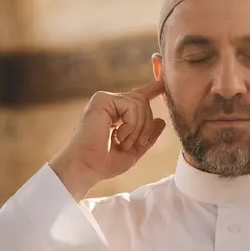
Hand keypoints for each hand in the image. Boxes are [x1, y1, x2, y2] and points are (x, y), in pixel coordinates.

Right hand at [50, 80, 167, 199]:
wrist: (86, 168)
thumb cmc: (104, 163)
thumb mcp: (133, 151)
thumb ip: (148, 136)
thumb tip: (162, 120)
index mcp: (116, 114)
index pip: (138, 98)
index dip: (152, 89)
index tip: (163, 82)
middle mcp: (110, 104)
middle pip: (144, 102)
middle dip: (145, 126)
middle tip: (132, 144)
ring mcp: (105, 100)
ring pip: (141, 103)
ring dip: (137, 128)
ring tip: (122, 142)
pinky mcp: (102, 100)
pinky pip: (132, 106)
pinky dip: (131, 125)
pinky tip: (117, 135)